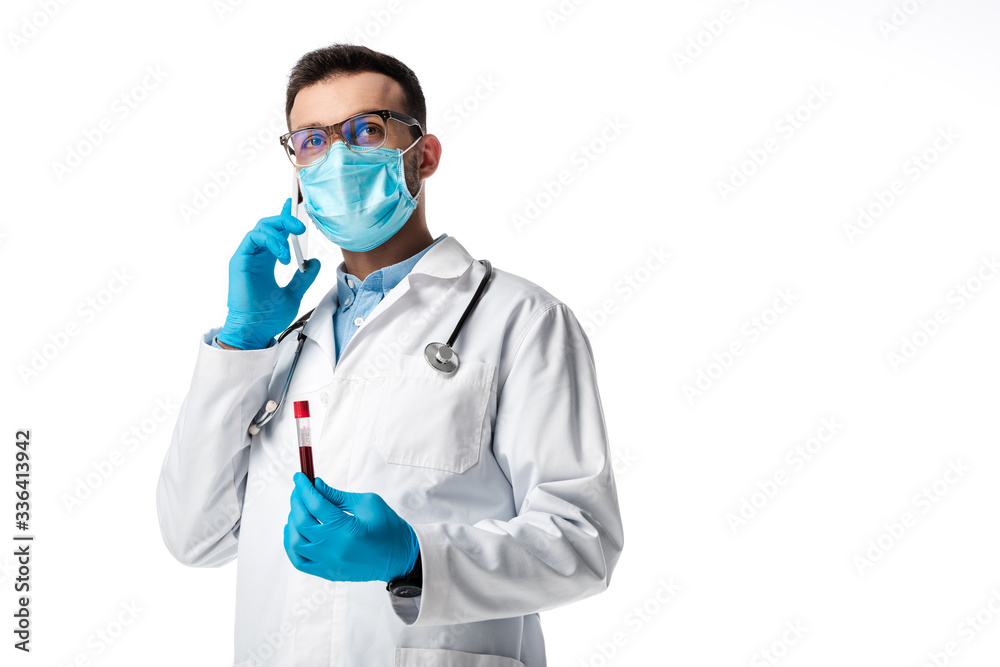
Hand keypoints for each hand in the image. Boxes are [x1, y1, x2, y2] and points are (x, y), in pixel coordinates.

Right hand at [216, 198, 319, 349]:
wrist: (254, 330)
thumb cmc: (268, 316)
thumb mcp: (295, 293)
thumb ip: (304, 277)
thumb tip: (315, 262)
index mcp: (268, 261)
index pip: (276, 233)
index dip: (284, 218)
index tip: (293, 205)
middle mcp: (257, 256)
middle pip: (269, 225)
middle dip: (285, 220)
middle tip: (301, 227)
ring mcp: (247, 256)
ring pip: (261, 228)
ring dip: (279, 232)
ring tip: (292, 248)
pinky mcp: (240, 260)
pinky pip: (253, 238)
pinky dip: (270, 241)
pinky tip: (282, 255)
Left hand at [283, 473, 419, 582]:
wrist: (400, 557)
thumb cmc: (389, 528)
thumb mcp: (368, 503)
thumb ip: (339, 496)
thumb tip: (317, 486)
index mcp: (347, 529)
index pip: (316, 504)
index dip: (304, 488)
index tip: (299, 477)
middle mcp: (334, 548)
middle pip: (302, 522)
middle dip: (297, 501)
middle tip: (299, 490)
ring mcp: (329, 563)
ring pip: (296, 543)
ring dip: (292, 523)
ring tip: (299, 510)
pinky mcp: (328, 573)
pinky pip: (299, 561)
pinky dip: (292, 545)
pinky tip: (294, 532)